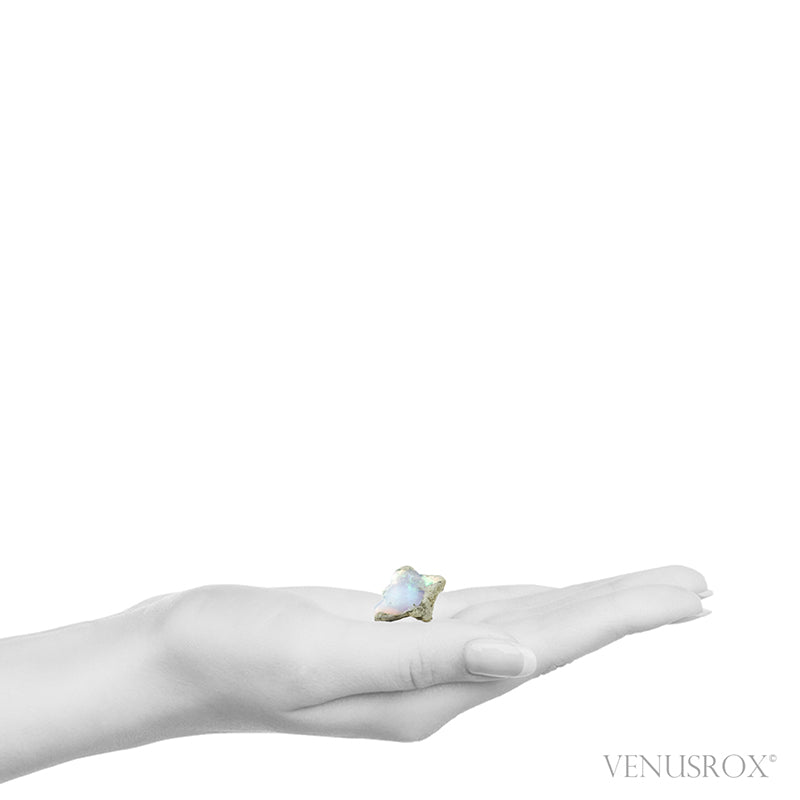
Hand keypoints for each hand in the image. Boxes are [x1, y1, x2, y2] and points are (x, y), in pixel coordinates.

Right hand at [154, 564, 709, 741]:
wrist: (183, 649)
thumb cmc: (238, 653)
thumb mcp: (326, 660)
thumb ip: (427, 662)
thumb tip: (522, 664)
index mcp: (433, 693)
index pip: (551, 646)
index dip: (623, 615)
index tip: (688, 595)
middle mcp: (439, 681)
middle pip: (555, 637)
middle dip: (627, 608)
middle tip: (696, 586)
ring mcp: (417, 656)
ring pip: (525, 623)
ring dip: (587, 603)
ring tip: (643, 591)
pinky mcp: (395, 631)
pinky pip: (482, 612)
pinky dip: (531, 600)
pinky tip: (551, 598)